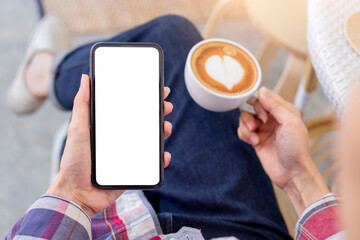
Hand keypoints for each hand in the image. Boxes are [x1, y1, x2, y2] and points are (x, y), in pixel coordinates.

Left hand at [47, 74, 173, 216]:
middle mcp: (121, 139)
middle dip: (158, 113)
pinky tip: (164, 155)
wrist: (76, 194)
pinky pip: (151, 164)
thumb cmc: (73, 162)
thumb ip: (82, 105)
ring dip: (162, 133)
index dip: (144, 99)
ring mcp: (128, 155)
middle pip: (144, 123)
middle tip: (166, 106)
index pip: (130, 109)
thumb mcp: (77, 129)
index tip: (156, 90)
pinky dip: (160, 159)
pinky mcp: (133, 170)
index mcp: (109, 128)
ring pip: (151, 141)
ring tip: (166, 128)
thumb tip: (85, 78)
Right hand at [238, 87, 328, 214]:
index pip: (266, 96)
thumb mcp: (289, 122)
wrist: (291, 173)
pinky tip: (254, 142)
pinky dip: (245, 135)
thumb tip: (262, 90)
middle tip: (259, 124)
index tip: (263, 114)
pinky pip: (242, 131)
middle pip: (252, 106)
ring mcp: (263, 129)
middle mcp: (273, 118)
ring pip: (245, 118)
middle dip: (252, 114)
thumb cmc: (296, 149)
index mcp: (284, 111)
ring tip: (254, 135)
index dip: (261, 102)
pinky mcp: (255, 140)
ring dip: (246, 126)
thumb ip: (275, 105)